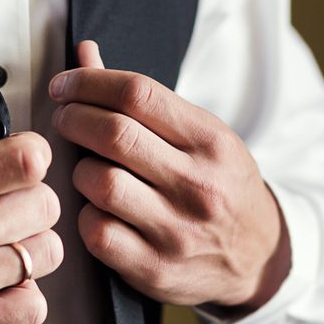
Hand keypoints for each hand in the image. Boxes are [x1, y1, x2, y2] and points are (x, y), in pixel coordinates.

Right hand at [0, 99, 62, 323]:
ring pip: (46, 254)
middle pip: (46, 205)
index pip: (29, 159)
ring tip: (5, 247)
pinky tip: (0, 287)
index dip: (30, 156)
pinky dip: (25, 296)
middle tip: (9, 207)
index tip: (19, 162)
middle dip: (31, 200)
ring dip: (31, 246)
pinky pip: (33, 307)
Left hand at [50, 41, 288, 310]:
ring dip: (79, 170)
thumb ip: (143, 100)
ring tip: (86, 168)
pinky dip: (85, 216)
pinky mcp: (155, 268)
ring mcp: (177, 230)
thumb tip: (85, 54)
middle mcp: (197, 184)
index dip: (89, 82)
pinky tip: (95, 209)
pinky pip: (98, 233)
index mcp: (210, 141)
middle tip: (64, 119)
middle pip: (114, 135)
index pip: (138, 93)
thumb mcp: (201, 135)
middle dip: (73, 119)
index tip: (65, 86)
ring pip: (100, 183)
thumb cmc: (220, 186)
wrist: (260, 259)